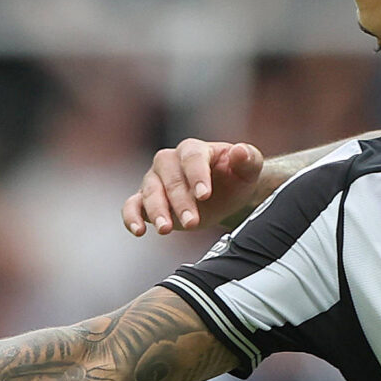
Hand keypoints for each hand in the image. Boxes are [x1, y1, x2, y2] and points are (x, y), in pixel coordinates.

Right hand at [121, 138, 268, 236]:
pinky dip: (131, 217)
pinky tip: (139, 231)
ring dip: (157, 211)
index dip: (197, 175)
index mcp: (193, 150)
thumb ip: (248, 159)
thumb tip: (240, 151)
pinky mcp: (147, 201)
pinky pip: (132, 205)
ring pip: (149, 192)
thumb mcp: (249, 169)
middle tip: (193, 222)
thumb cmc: (236, 177)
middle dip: (180, 201)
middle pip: (170, 179)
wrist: (227, 193)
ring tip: (166, 229)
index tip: (205, 195)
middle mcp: (169, 162)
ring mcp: (155, 181)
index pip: (192, 158)